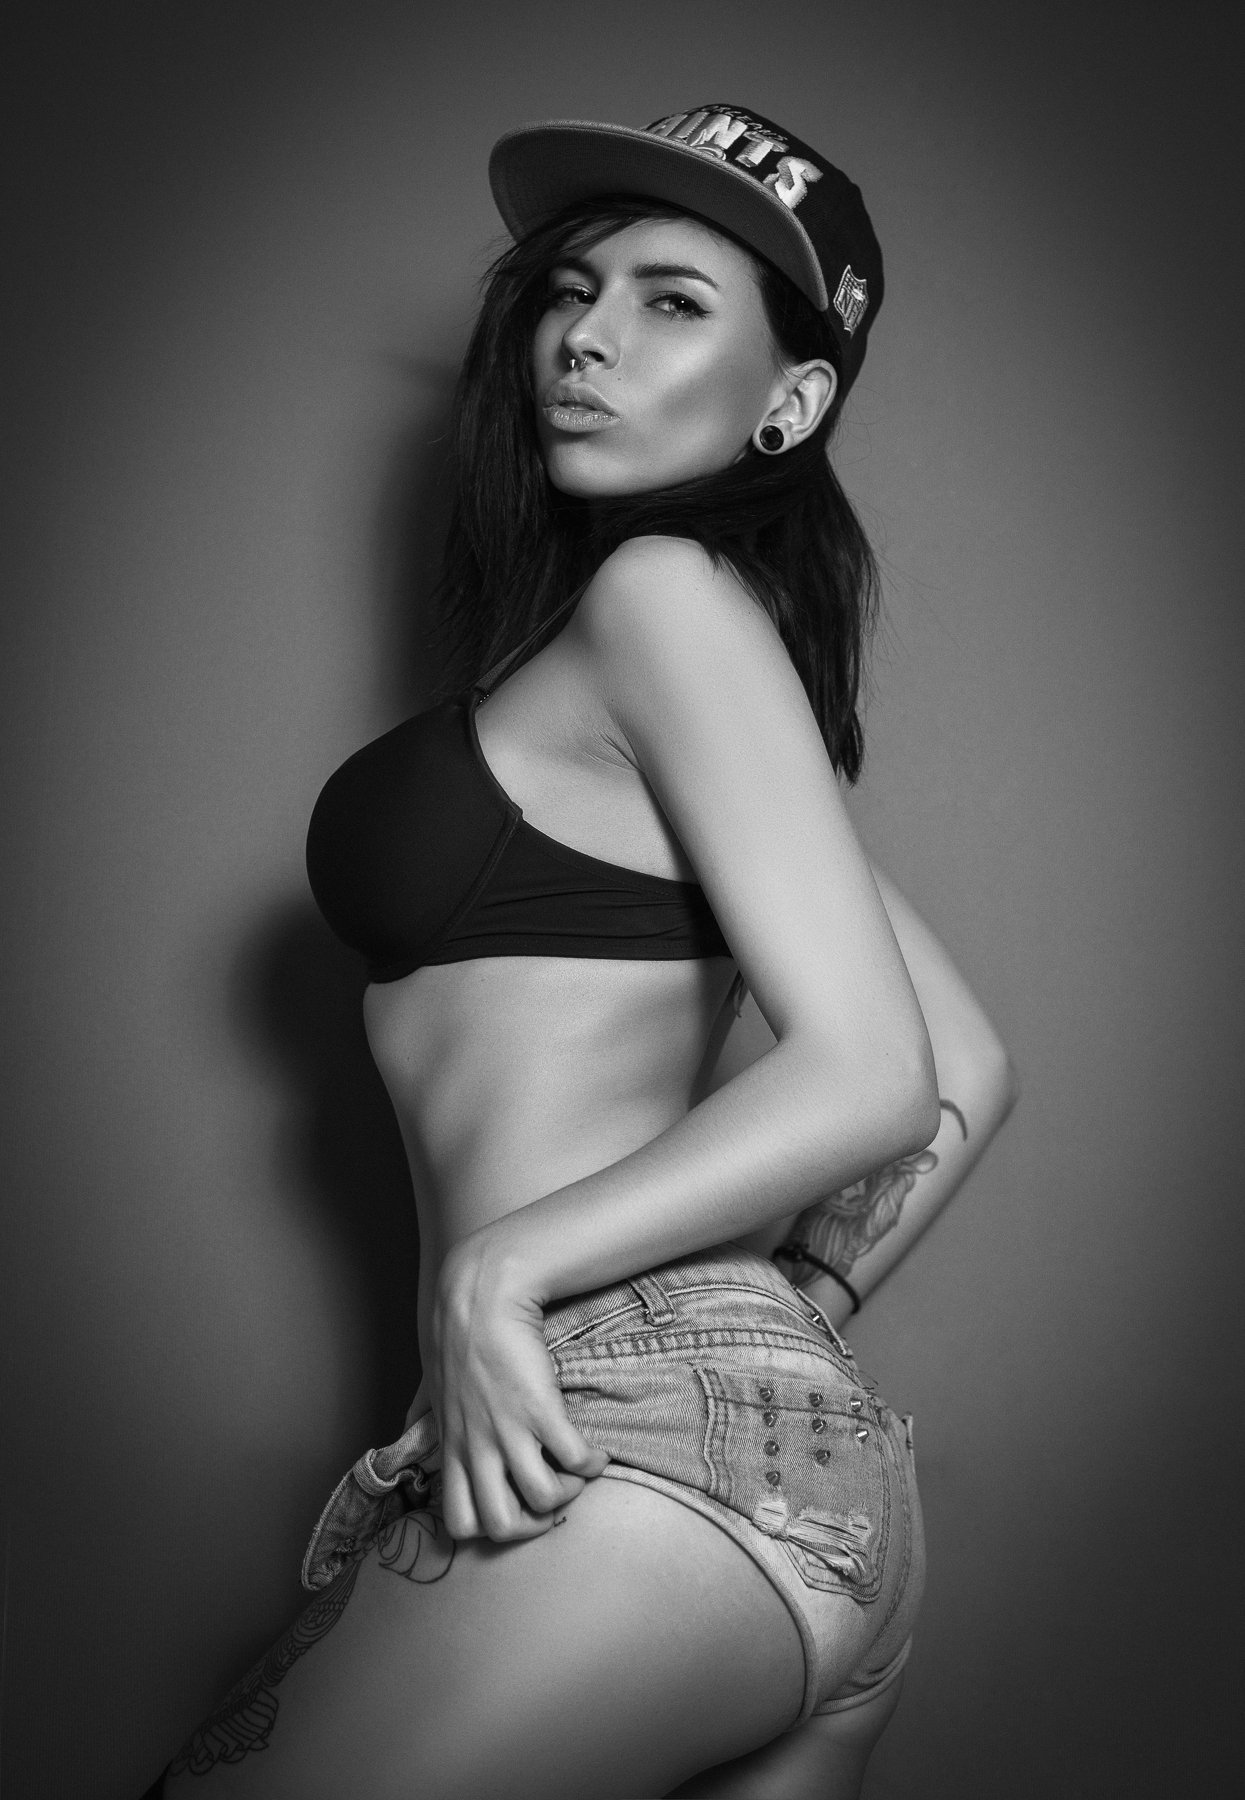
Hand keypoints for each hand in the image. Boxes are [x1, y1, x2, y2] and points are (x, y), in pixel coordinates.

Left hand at [429, 1233, 608, 1542]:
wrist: (481, 1291)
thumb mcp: (431, 1383)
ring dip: (567, 1493)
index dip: (491, 1529)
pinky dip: (592, 1464)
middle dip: (533, 1525)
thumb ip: (422, 1412)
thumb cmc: (456, 1333)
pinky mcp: (539, 1408)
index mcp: (453, 1447)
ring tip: (575, 1472)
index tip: (514, 1505)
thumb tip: (408, 1428)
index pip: (460, 1523)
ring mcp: (508, 1430)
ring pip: (541, 1499)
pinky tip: (595, 1452)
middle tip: (549, 1499)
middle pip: (502, 1526)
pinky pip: (575, 1459)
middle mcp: (478, 1447)